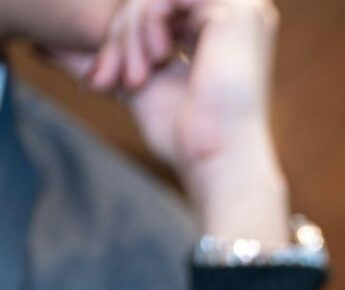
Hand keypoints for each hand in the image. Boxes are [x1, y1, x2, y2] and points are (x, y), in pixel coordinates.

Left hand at [75, 0, 287, 240]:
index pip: (153, 10)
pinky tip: (158, 57)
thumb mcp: (137, 82)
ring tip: (136, 77)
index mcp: (217, 31)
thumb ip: (108, 56)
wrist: (218, 159)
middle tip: (110, 80)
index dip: (121, 38)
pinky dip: (148, 21)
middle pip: (151, 1)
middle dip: (120, 37)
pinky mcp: (235, 11)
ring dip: (130, 34)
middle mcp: (234, 15)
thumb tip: (45, 47)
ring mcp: (240, 11)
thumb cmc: (188, 137)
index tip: (102, 82)